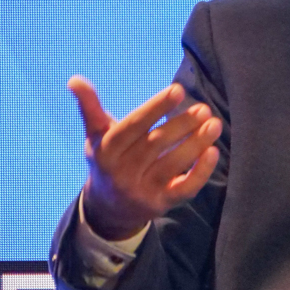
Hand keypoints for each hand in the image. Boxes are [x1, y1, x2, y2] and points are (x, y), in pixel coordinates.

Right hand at [67, 76, 221, 240]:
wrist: (108, 209)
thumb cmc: (107, 161)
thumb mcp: (96, 136)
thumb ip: (90, 108)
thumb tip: (74, 79)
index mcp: (107, 150)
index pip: (133, 126)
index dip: (156, 108)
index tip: (178, 89)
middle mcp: (122, 172)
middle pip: (156, 144)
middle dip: (182, 124)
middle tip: (204, 108)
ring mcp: (142, 190)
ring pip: (173, 165)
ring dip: (196, 144)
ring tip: (214, 124)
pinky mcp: (161, 203)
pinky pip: (184, 189)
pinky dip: (200, 172)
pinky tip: (214, 152)